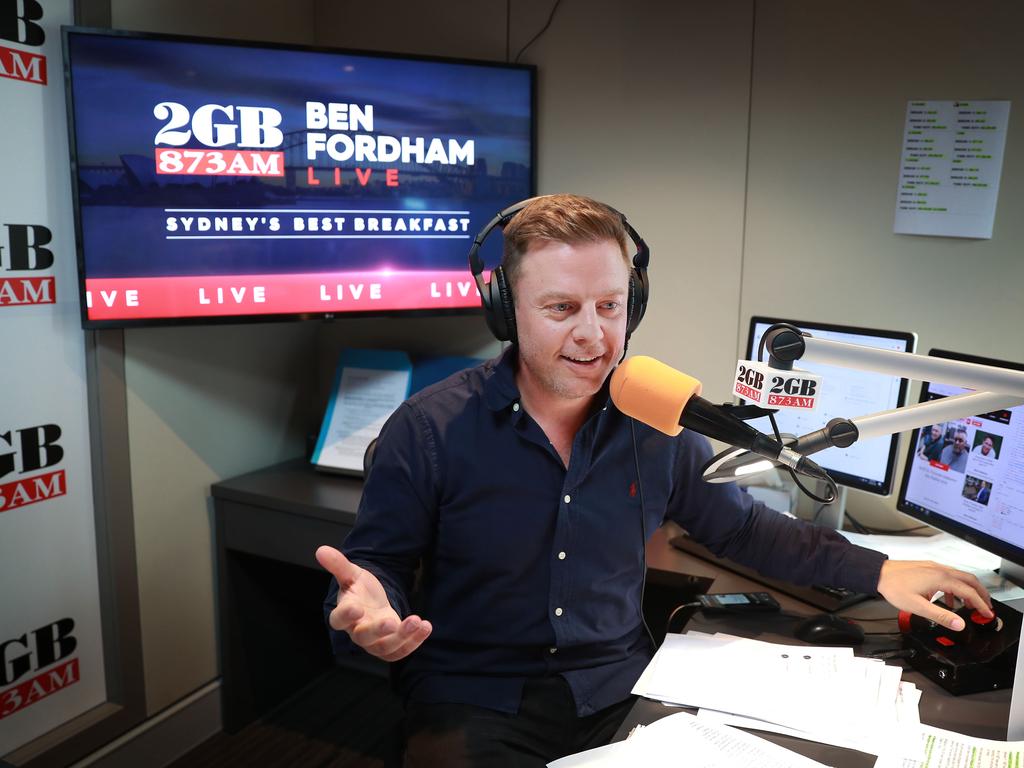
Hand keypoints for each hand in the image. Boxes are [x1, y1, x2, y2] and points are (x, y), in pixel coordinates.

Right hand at [315, 545, 431, 660]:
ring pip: (385, 647)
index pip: (338, 619)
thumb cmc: (360, 591)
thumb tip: (321, 550)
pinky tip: (425, 627)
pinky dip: (414, 641)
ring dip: (402, 636)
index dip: (346, 616)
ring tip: (416, 621)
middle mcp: (357, 632)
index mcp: (344, 614)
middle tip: (391, 622)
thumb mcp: (351, 574)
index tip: (356, 608)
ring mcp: (374, 643)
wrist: (373, 604)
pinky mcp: (390, 647)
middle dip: (378, 630)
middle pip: (363, 637)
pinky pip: (400, 651)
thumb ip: (338, 564)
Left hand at [877, 559, 993, 630]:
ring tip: (969, 606)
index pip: (969, 592)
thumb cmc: (894, 587)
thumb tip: (959, 624)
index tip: (987, 613)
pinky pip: (948, 576)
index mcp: (941, 579)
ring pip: (959, 577)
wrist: (878, 573)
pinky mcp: (927, 567)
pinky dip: (954, 588)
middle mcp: (940, 570)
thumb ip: (941, 616)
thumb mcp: (918, 606)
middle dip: (981, 594)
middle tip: (985, 607)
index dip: (981, 604)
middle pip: (969, 580)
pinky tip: (947, 599)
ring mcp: (934, 567)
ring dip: (968, 590)